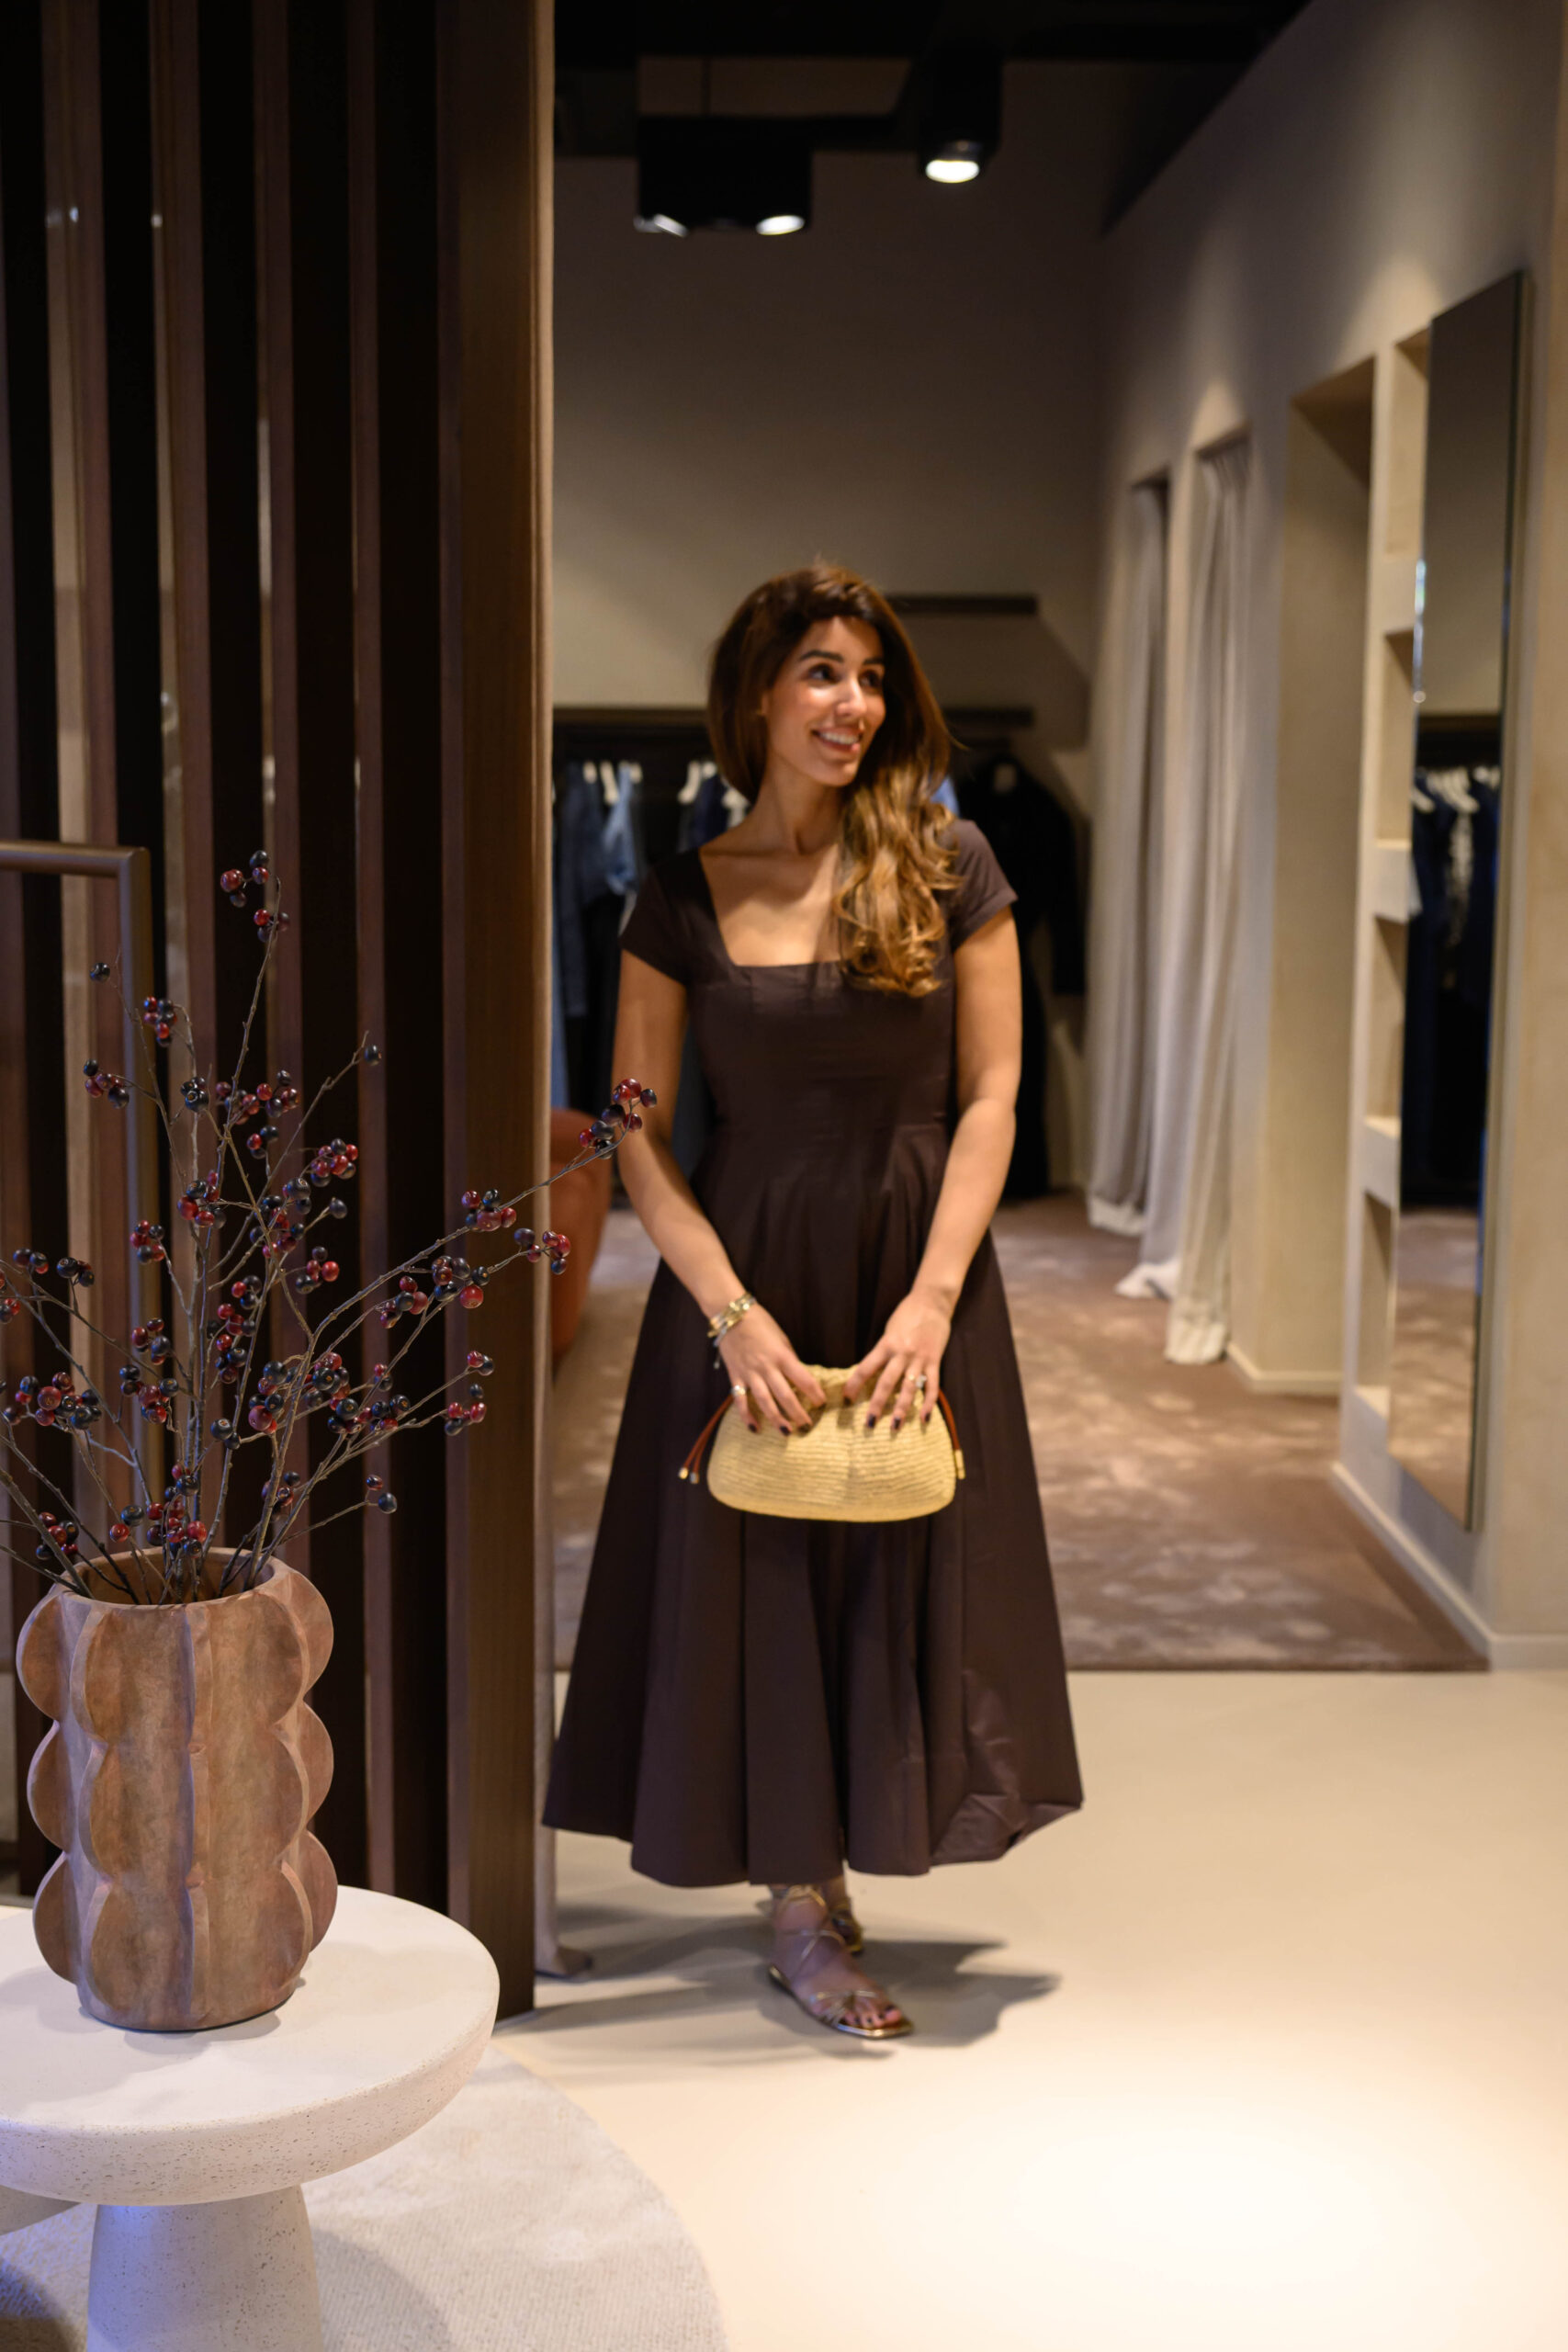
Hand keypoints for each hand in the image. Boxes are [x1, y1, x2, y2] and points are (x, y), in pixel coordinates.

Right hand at [718, 1304, 826, 1434]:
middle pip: (785, 1395)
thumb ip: (788, 1359)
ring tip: (786, 1432)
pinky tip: (755, 1428)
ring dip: (775, 1418)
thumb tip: (797, 1378)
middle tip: (807, 1426)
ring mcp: (749, 1373)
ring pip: (764, 1401)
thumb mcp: (781, 1338)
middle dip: (797, 1412)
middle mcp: (766, 1367)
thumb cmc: (760, 1323)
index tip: (821, 1403)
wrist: (732, 1315)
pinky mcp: (735, 1376)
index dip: (815, 1393)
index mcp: (782, 1356)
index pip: (803, 1379)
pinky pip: (740, 1399)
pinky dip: (746, 1415)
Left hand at [844, 1288, 950, 1430]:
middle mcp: (902, 1353)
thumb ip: (883, 1351)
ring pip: (908, 1388)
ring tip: (894, 1426)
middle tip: (868, 1423)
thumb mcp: (889, 1331)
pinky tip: (923, 1418)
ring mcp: (919, 1358)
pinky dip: (928, 1403)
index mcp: (886, 1344)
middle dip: (876, 1404)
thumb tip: (871, 1372)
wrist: (932, 1302)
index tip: (846, 1398)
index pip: (865, 1367)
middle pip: (886, 1383)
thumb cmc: (907, 1315)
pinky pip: (932, 1385)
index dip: (854, 1384)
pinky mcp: (935, 1360)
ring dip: (901, 1409)